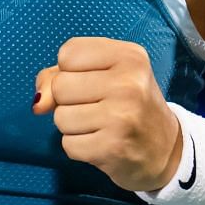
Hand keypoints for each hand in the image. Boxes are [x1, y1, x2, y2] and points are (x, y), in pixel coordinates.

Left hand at [32, 36, 184, 192]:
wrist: (166, 150)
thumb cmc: (128, 105)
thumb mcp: (103, 75)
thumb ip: (60, 76)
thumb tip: (39, 103)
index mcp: (129, 56)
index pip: (68, 53)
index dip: (71, 70)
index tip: (94, 80)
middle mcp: (129, 82)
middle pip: (60, 86)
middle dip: (69, 100)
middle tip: (98, 107)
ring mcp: (121, 116)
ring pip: (60, 117)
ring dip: (73, 126)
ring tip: (99, 126)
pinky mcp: (112, 148)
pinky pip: (68, 144)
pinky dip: (79, 147)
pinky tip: (101, 143)